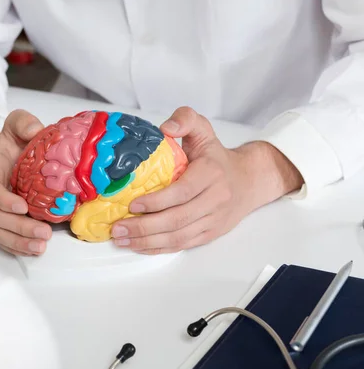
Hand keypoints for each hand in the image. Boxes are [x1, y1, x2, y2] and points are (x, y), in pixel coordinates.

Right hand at [0, 110, 52, 255]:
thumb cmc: (8, 144)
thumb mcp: (15, 124)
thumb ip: (24, 122)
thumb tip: (36, 130)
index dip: (3, 200)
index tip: (22, 207)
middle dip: (18, 227)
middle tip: (42, 232)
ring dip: (18, 242)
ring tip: (40, 247)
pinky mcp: (0, 220)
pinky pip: (3, 238)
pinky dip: (17, 247)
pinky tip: (34, 250)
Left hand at [111, 107, 302, 254]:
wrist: (250, 180)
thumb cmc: (217, 157)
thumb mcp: (203, 130)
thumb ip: (185, 120)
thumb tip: (165, 128)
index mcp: (210, 173)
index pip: (182, 192)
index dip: (156, 201)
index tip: (132, 204)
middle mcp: (215, 199)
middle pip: (177, 219)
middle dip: (144, 226)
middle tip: (119, 227)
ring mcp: (213, 220)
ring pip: (179, 237)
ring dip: (148, 241)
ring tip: (122, 239)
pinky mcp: (210, 234)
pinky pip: (183, 245)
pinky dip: (159, 248)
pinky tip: (140, 246)